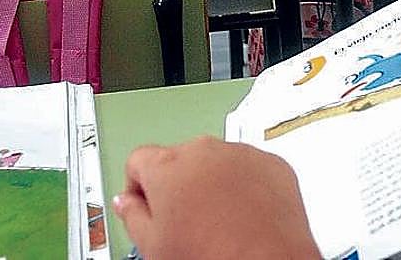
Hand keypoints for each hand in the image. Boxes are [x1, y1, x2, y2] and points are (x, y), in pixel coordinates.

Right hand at [115, 138, 318, 259]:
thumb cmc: (212, 256)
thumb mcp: (154, 246)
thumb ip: (133, 216)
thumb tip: (128, 203)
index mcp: (168, 165)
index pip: (139, 159)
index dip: (139, 186)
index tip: (146, 203)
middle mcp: (205, 151)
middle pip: (180, 159)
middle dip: (179, 185)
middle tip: (185, 221)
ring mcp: (241, 154)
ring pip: (217, 162)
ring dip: (213, 183)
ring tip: (218, 222)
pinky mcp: (272, 164)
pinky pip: (249, 168)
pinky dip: (245, 186)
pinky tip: (243, 215)